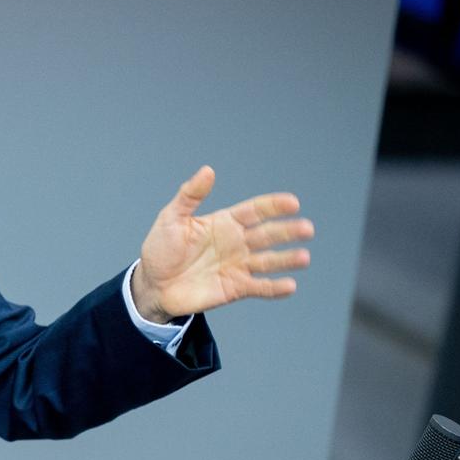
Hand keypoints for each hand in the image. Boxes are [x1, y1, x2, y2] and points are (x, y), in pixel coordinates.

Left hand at [132, 166, 313, 322]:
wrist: (153, 284)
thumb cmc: (160, 249)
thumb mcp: (171, 218)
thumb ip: (190, 195)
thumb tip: (208, 171)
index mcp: (224, 223)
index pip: (254, 211)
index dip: (273, 206)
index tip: (293, 202)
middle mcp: (236, 243)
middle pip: (267, 235)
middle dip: (287, 231)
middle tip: (306, 228)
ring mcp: (238, 266)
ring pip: (268, 261)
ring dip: (286, 259)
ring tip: (303, 257)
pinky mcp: (235, 288)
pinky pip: (260, 288)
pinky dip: (274, 288)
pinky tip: (289, 285)